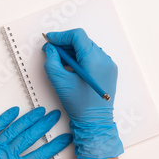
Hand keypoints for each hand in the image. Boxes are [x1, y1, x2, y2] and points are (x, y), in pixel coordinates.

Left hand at [0, 107, 71, 158]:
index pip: (40, 155)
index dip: (54, 146)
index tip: (64, 138)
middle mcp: (5, 155)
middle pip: (30, 136)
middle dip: (45, 125)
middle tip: (54, 116)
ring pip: (15, 128)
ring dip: (29, 118)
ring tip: (39, 111)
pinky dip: (5, 117)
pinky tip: (14, 111)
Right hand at [42, 28, 122, 158]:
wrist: (95, 122)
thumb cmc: (79, 104)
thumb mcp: (59, 81)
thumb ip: (52, 61)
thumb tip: (50, 48)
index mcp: (94, 60)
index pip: (77, 36)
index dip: (61, 36)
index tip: (50, 40)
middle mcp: (104, 59)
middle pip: (82, 41)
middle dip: (65, 44)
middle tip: (51, 51)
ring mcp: (109, 65)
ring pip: (87, 48)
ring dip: (73, 51)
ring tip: (60, 61)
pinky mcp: (109, 71)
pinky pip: (93, 57)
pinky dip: (81, 58)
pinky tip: (72, 67)